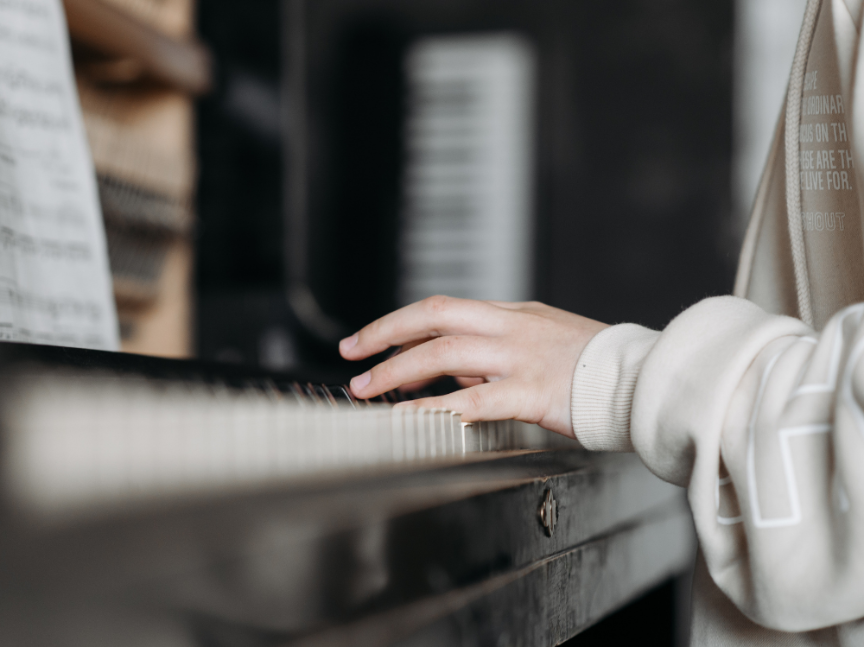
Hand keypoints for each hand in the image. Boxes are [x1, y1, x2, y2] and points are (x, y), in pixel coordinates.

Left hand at [339, 296, 607, 435]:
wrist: (644, 379)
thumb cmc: (596, 368)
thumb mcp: (543, 343)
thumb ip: (498, 353)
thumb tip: (455, 373)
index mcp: (513, 314)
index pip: (444, 308)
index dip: (401, 322)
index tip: (372, 338)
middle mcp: (512, 326)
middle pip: (434, 316)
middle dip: (384, 334)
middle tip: (352, 353)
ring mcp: (521, 356)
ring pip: (445, 352)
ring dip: (398, 369)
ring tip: (368, 388)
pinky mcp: (533, 390)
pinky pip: (473, 398)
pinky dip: (435, 406)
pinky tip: (409, 417)